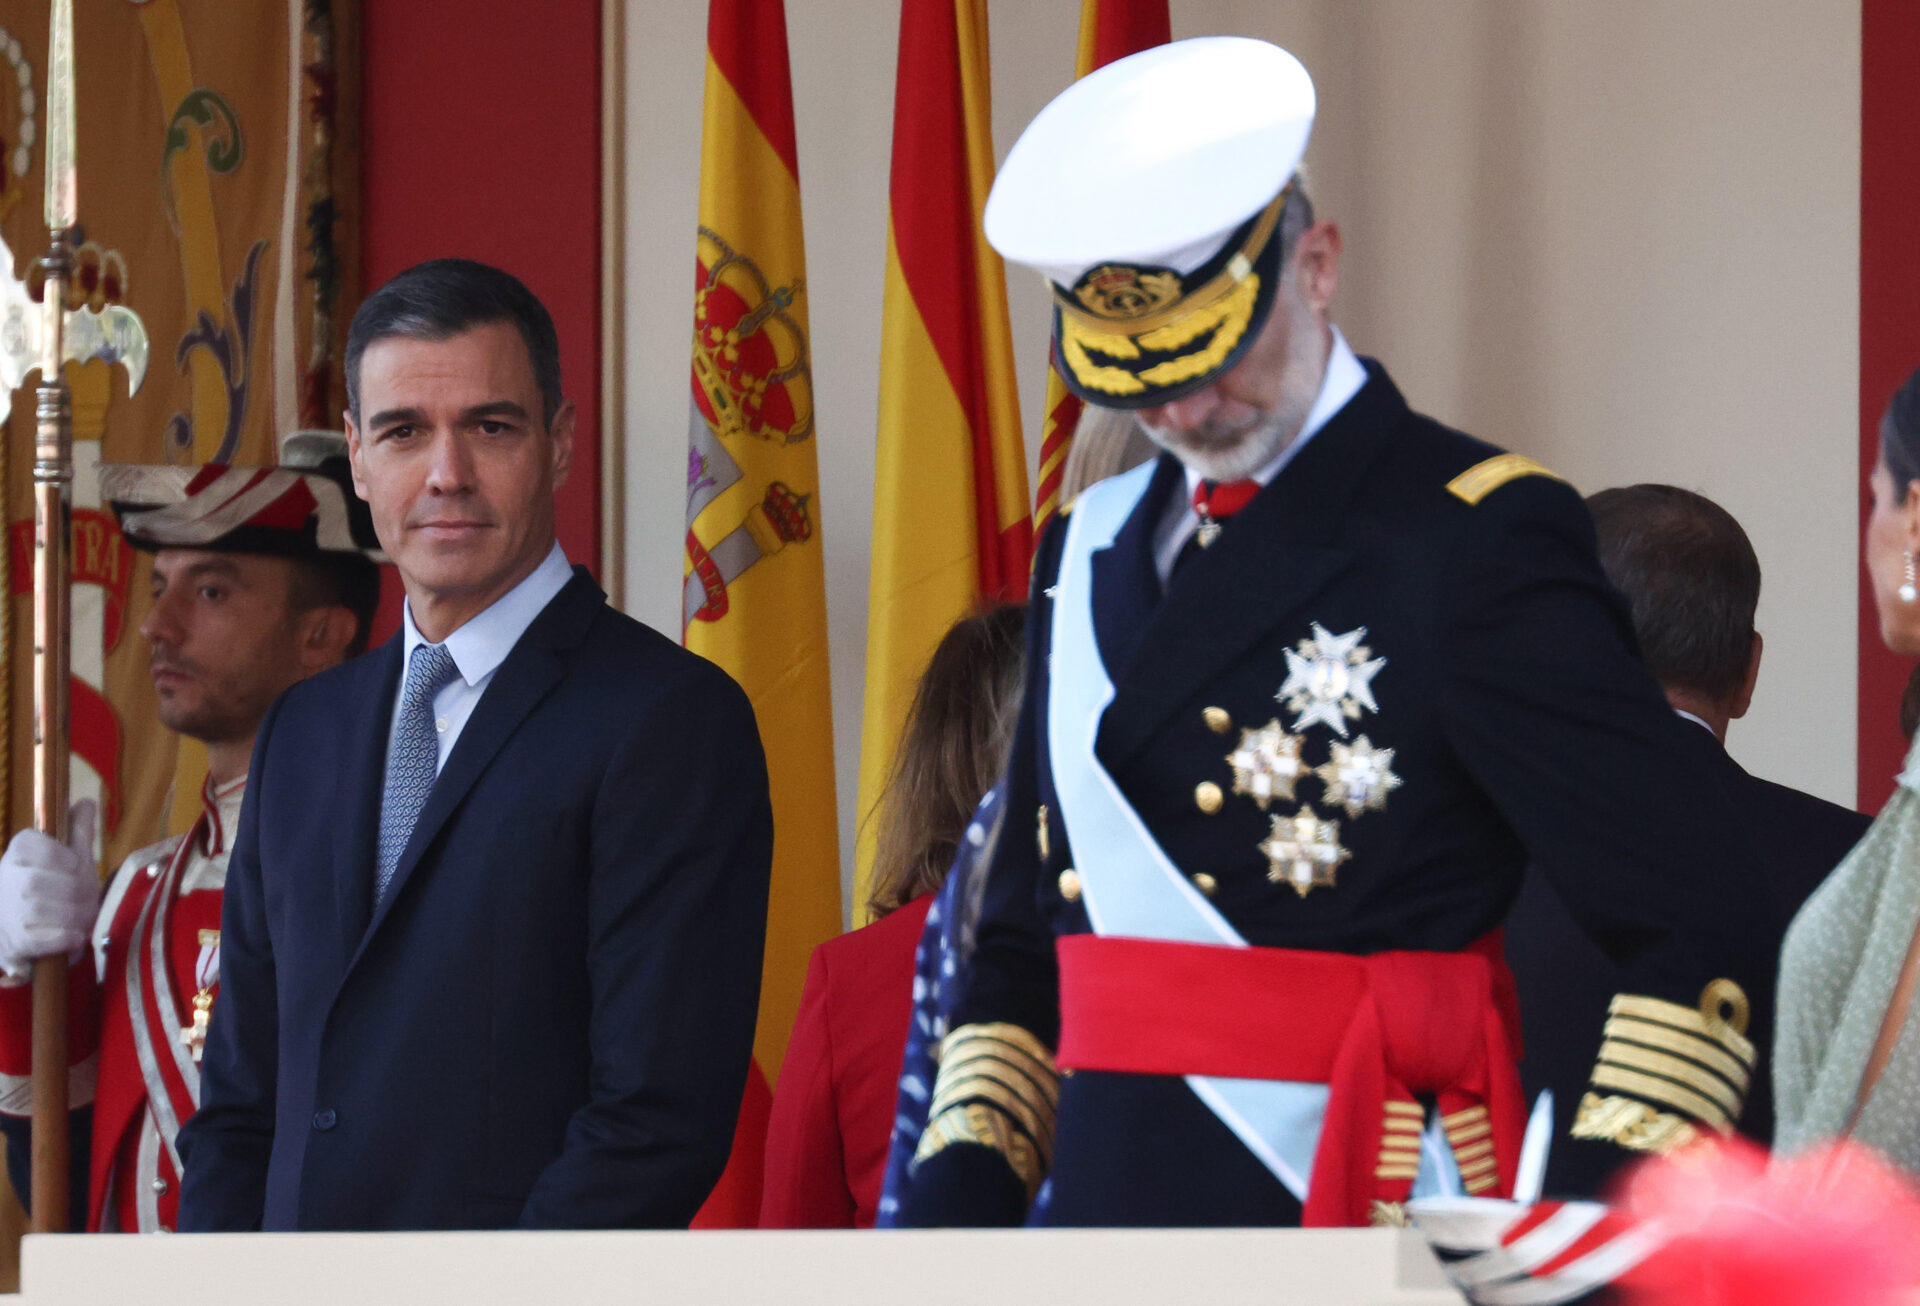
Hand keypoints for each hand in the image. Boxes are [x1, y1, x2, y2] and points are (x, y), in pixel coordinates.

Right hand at [0, 799, 98, 979]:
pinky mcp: (14, 942)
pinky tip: (73, 935)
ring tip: (84, 916)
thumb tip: (86, 802)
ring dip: (76, 915)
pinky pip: (46, 939)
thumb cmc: (50, 886)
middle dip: (77, 891)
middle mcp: (5, 879)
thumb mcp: (64, 856)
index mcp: (19, 852)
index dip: (59, 856)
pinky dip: (67, 938)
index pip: (31, 844)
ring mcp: (6, 912)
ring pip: (45, 910)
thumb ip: (76, 831)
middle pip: (43, 882)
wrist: (20, 928)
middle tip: (89, 896)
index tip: (75, 864)